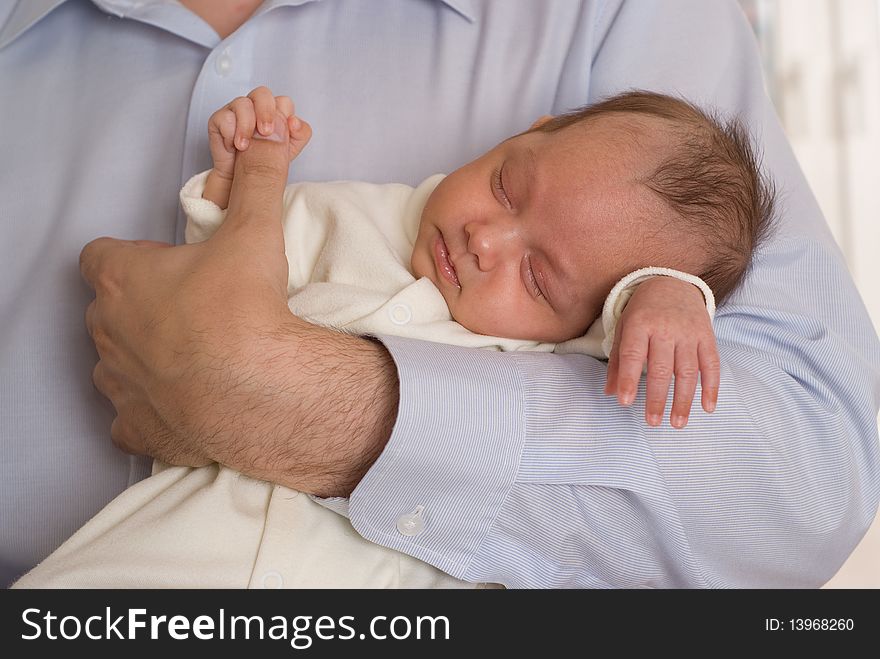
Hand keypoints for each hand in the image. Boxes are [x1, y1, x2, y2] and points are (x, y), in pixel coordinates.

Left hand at [80, 118, 395, 496]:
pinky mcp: (135, 426)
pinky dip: (153, 408)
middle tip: (197, 310)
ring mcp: (117, 383)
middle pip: (111, 308)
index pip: (103, 255)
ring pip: (117, 362)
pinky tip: (188, 403)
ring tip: (198, 357)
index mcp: (123, 279)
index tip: (170, 265)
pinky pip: (132, 415)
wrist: (257, 391)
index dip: (133, 257)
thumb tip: (268, 131)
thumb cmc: (243, 309)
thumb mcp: (253, 231)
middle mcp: (106, 330)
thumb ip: (257, 178)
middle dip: (143, 307)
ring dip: (146, 357)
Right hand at [208, 86, 311, 180]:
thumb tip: (293, 122)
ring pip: (242, 103)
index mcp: (276, 113)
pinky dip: (229, 134)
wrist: (239, 181)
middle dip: (266, 112)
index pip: (284, 102)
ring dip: (246, 126)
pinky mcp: (220, 120)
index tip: (287, 133)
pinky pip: (224, 117)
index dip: (286, 116)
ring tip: (244, 146)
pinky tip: (232, 147)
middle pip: (263, 94)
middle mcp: (256, 109)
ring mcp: (237, 113)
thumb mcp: (289, 152)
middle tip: (266, 132)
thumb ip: (299, 135)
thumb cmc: (263, 165)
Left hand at [604, 276, 719, 427]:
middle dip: (657, 398)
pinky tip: (707, 407)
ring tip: (677, 423)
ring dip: (683, 400)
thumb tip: (610, 393)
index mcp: (640, 324)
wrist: (672, 283)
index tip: (625, 402)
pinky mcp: (707, 336)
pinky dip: (711, 387)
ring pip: (688, 371)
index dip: (628, 379)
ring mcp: (689, 332)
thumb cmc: (643, 312)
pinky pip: (712, 364)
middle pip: (662, 368)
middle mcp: (666, 328)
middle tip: (652, 422)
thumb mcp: (624, 329)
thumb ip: (618, 361)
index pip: (633, 355)